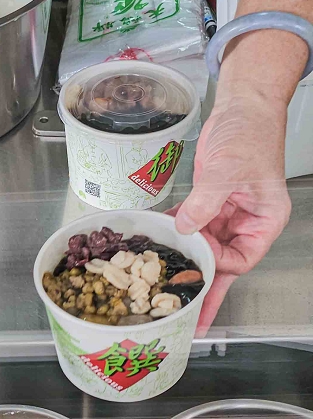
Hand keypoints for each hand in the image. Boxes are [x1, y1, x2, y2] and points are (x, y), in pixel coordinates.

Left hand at [173, 94, 290, 334]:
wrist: (242, 107)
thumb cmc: (250, 134)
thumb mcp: (229, 169)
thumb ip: (207, 201)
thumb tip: (187, 229)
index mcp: (264, 221)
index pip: (241, 259)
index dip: (217, 266)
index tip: (194, 266)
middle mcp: (246, 222)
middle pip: (221, 261)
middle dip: (199, 282)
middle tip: (178, 311)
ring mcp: (226, 213)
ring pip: (203, 246)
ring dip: (183, 259)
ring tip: (160, 286)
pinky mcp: (208, 201)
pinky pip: (189, 224)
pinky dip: (173, 232)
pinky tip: (155, 244)